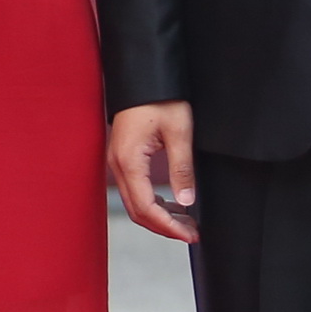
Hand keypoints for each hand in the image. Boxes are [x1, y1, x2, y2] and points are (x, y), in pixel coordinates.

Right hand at [108, 100, 198, 243]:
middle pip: (137, 210)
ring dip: (159, 216)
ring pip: (135, 202)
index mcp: (129, 161)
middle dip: (164, 227)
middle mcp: (118, 165)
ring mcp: (118, 162)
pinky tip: (173, 204)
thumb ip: (182, 169)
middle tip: (192, 233)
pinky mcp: (123, 158)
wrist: (143, 76)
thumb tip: (186, 202)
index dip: (168, 226)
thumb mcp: (179, 132)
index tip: (189, 235)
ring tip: (187, 221)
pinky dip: (153, 203)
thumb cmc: (160, 99)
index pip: (146, 207)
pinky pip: (134, 189)